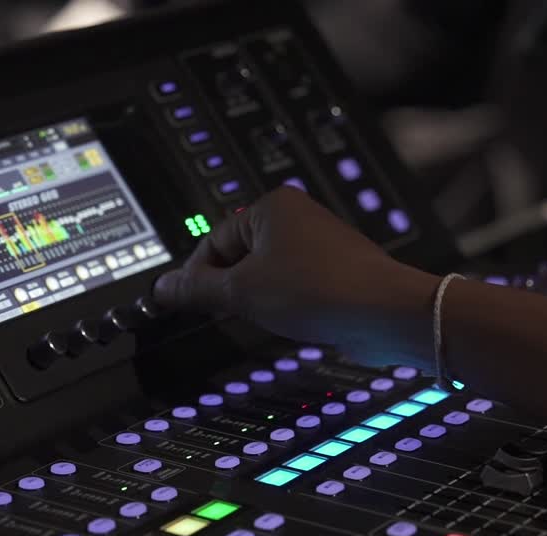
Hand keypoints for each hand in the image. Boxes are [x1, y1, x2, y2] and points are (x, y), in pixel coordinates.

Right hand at [153, 188, 439, 366]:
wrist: (385, 312)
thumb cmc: (320, 289)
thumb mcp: (242, 292)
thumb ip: (196, 289)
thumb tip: (162, 288)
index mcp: (271, 206)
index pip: (212, 241)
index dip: (197, 276)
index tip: (187, 304)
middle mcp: (296, 217)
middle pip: (237, 256)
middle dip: (231, 288)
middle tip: (233, 312)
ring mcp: (317, 243)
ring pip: (265, 274)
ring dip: (259, 298)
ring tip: (272, 314)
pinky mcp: (334, 269)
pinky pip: (292, 284)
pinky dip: (284, 303)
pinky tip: (295, 318)